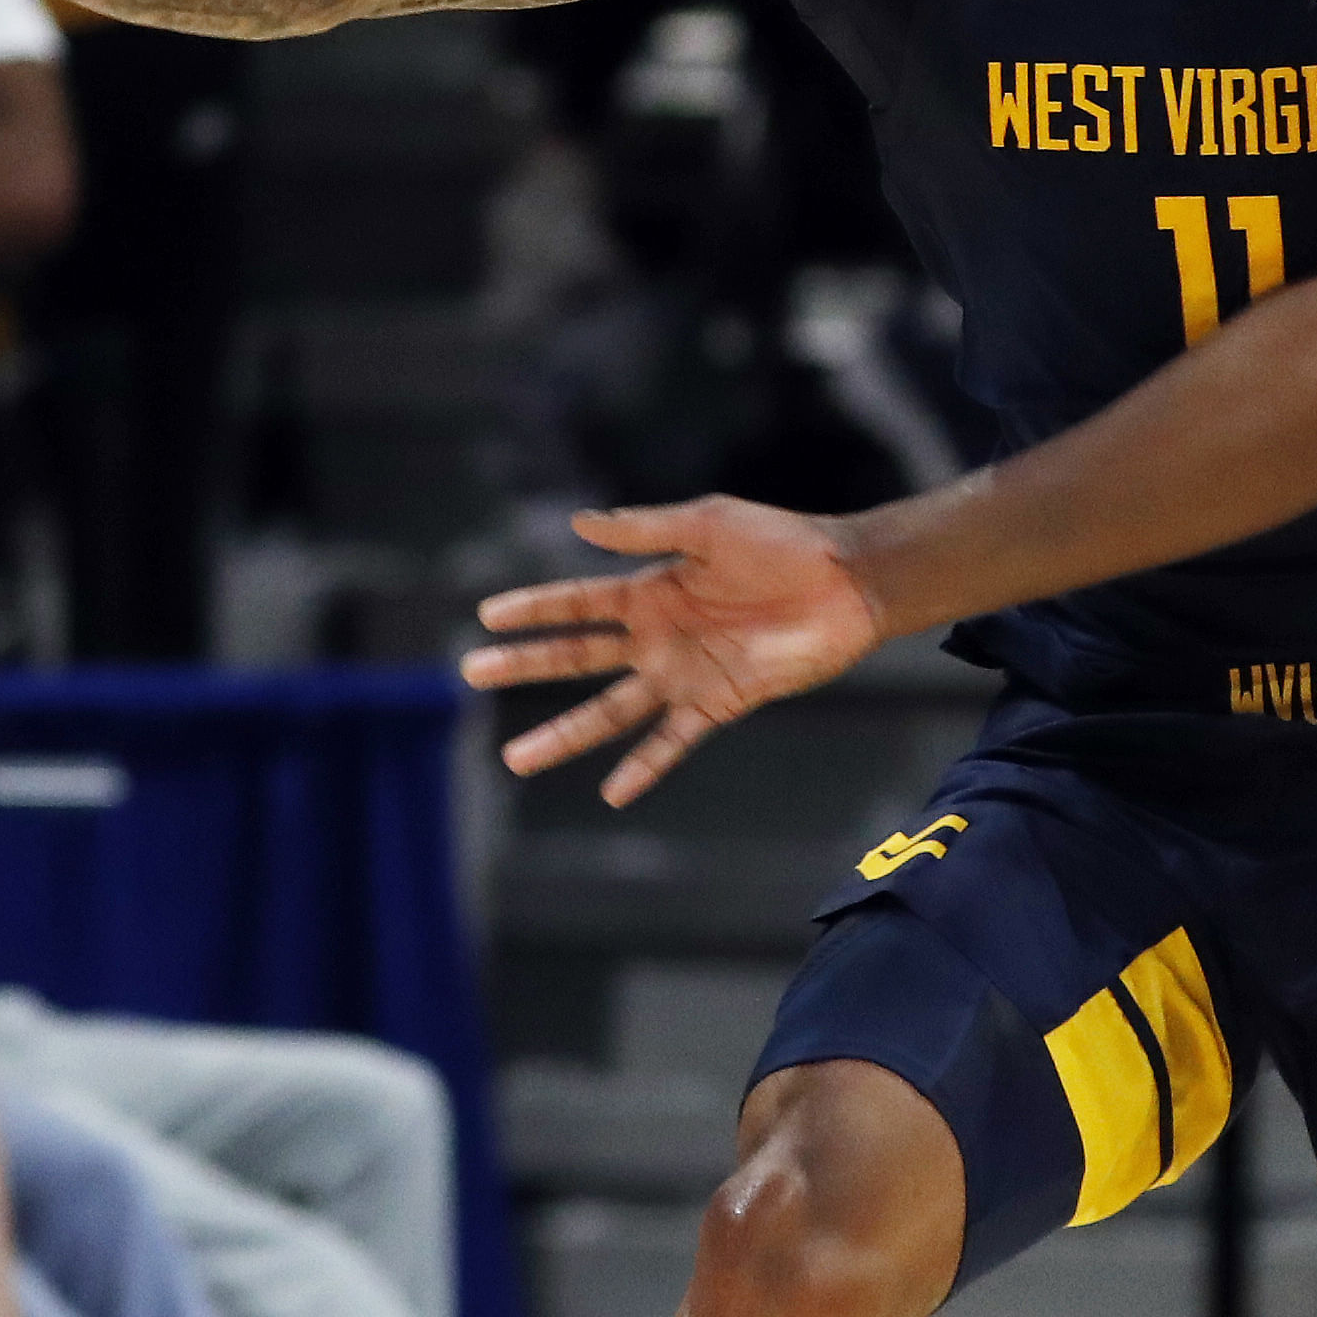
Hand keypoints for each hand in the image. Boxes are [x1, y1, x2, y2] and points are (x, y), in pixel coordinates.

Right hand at [458, 498, 888, 804]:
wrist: (844, 583)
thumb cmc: (781, 543)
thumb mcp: (707, 524)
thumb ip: (645, 528)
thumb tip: (579, 523)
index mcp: (650, 589)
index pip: (578, 602)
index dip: (534, 609)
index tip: (486, 616)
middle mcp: (657, 637)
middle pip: (578, 657)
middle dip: (527, 666)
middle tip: (471, 673)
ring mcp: (683, 674)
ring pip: (610, 711)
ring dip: (565, 735)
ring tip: (516, 759)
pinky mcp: (717, 703)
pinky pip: (671, 742)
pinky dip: (643, 768)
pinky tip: (611, 794)